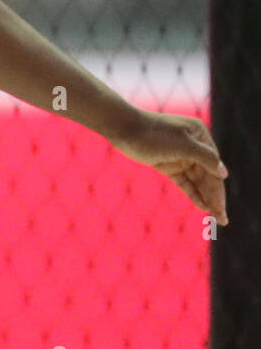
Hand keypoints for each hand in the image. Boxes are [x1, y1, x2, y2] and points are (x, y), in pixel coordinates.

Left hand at [106, 108, 228, 224]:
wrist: (124, 129)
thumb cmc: (154, 134)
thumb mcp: (183, 145)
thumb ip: (205, 158)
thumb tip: (224, 173)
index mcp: (200, 136)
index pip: (215, 165)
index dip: (219, 188)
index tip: (221, 207)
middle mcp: (194, 146)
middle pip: (208, 176)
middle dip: (216, 197)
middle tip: (223, 220)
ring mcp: (180, 157)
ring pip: (198, 181)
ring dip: (207, 198)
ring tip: (217, 218)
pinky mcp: (168, 165)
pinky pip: (185, 182)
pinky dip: (193, 194)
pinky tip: (202, 206)